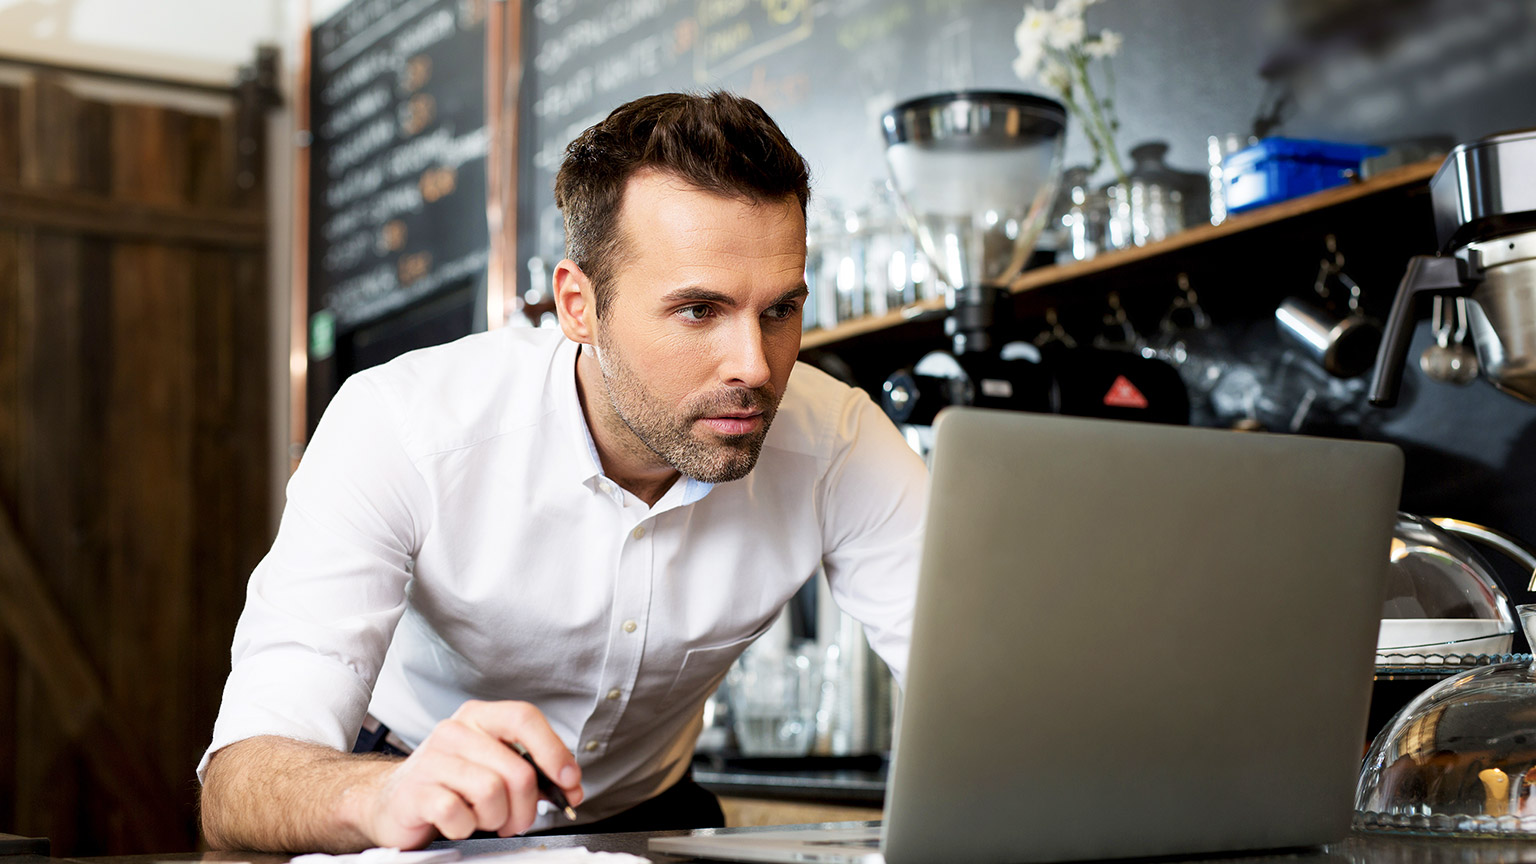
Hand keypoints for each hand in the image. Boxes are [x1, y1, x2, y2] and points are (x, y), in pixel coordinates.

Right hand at [361, 700, 583, 846]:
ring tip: (483, 819)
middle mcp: (455, 731)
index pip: (524, 718)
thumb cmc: (450, 784)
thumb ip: (532, 772)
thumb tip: (570, 786)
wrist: (392, 802)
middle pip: (517, 770)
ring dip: (496, 819)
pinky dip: (466, 827)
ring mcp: (432, 759)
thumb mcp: (492, 767)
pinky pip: (459, 814)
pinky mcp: (416, 791)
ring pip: (492, 793)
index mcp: (479, 717)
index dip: (553, 750)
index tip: (569, 780)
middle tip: (516, 819)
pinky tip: (459, 822)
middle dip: (526, 807)